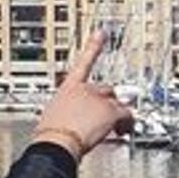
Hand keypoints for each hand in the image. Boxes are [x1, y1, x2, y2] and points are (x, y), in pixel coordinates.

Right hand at [32, 31, 133, 157]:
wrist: (56, 144)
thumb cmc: (51, 137)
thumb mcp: (53, 118)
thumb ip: (66, 113)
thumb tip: (68, 122)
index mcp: (68, 89)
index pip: (83, 63)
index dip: (94, 46)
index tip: (101, 33)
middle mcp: (84, 90)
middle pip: (105, 90)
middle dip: (106, 104)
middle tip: (102, 119)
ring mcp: (99, 99)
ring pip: (117, 103)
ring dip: (116, 116)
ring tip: (113, 129)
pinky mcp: (111, 111)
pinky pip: (127, 115)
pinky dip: (127, 124)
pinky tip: (122, 131)